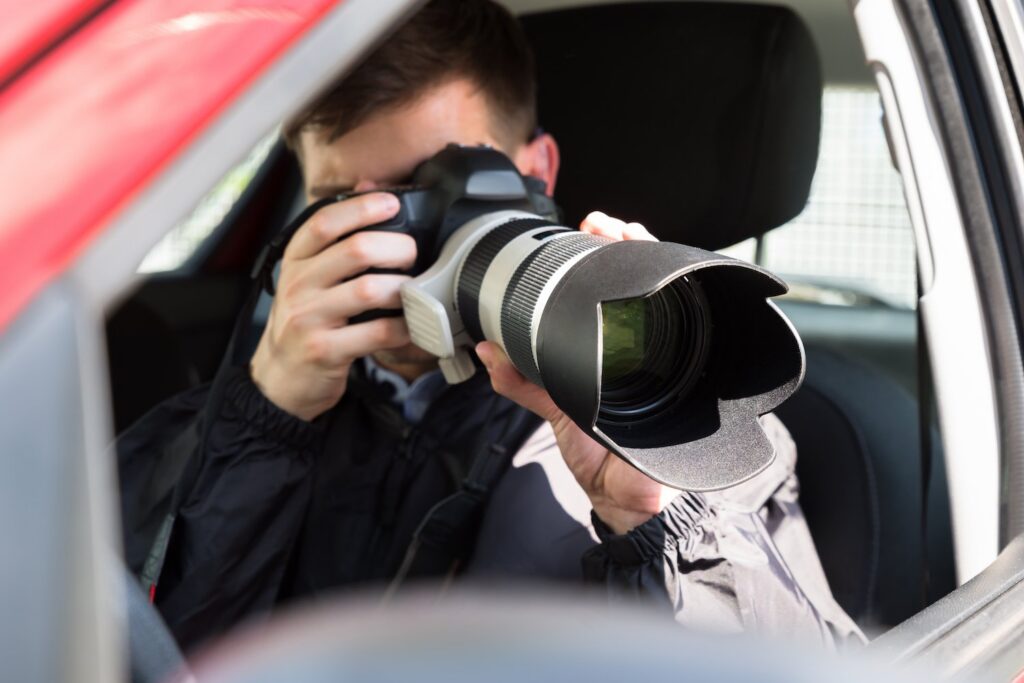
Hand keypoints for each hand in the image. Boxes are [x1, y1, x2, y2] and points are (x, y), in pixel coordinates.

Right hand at [250, 193, 415, 420]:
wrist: (280, 376)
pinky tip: (410, 324)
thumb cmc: (305, 320)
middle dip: (396, 247)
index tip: (391, 204)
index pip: (324, 222)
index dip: (361, 208)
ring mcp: (309, 319)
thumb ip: (336, 238)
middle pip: (355, 250)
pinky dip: (402, 327)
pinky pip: (376, 333)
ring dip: (403, 288)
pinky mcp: (324, 351)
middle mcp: (298, 285)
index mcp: (296, 261)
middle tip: (413, 255)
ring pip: (369, 290)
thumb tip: (369, 189)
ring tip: (414, 290)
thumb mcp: (309, 276)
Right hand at [476, 212, 676, 533]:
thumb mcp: (650, 473)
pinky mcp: (559, 402)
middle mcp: (619, 366)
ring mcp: (585, 380)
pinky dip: (508, 370)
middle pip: (607, 301)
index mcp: (651, 370)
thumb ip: (646, 478)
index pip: (652, 303)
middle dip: (595, 261)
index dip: (640, 266)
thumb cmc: (650, 480)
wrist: (624, 510)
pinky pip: (529, 379)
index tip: (624, 236)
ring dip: (536, 310)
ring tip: (520, 285)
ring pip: (560, 332)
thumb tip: (645, 485)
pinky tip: (492, 357)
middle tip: (590, 228)